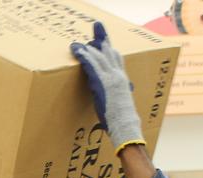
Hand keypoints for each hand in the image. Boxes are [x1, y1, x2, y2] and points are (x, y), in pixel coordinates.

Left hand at [70, 22, 143, 153]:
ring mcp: (111, 78)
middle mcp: (118, 76)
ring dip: (87, 48)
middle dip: (101, 39)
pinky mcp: (102, 83)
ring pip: (98, 56)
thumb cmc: (122, 122)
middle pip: (109, 51)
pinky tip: (76, 51)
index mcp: (123, 81)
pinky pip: (91, 65)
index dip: (110, 48)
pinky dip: (83, 56)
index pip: (117, 59)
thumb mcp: (119, 106)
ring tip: (76, 44)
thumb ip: (115, 98)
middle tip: (96, 27)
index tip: (104, 41)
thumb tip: (109, 99)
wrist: (125, 126)